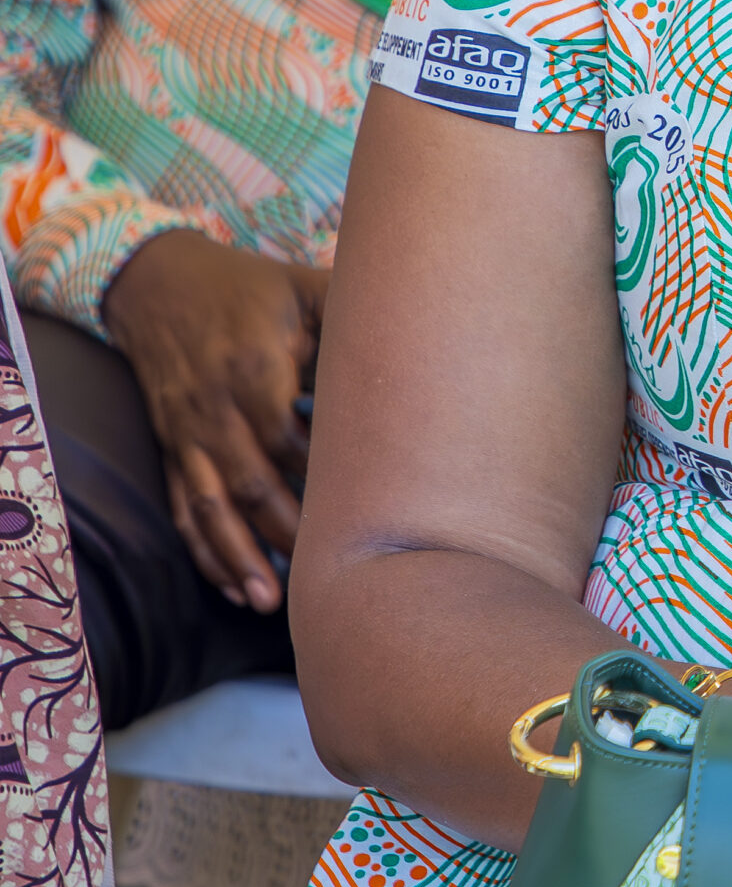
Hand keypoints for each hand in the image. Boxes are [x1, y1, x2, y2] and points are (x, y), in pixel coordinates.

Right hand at [102, 231, 325, 612]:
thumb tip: (422, 324)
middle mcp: (216, 409)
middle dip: (287, 532)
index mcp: (255, 369)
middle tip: (329, 571)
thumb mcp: (300, 286)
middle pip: (253, 483)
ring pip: (212, 506)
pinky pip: (184, 507)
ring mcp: (188, 435)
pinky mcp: (171, 449)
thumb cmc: (246, 286)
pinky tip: (228, 585)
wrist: (155, 284)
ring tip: (267, 602)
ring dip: (238, 557)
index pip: (288, 437)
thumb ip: (350, 309)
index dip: (322, 475)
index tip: (363, 507)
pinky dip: (204, 549)